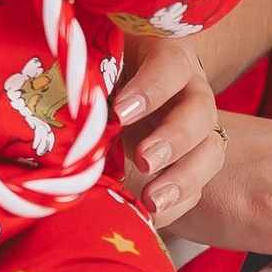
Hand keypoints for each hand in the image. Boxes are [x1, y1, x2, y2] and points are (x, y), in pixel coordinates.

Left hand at [105, 27, 223, 230]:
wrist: (117, 89)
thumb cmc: (102, 69)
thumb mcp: (95, 61)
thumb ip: (88, 75)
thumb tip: (63, 97)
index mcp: (164, 55)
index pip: (171, 64)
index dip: (152, 88)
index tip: (120, 112)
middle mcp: (189, 91)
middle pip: (200, 113)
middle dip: (173, 139)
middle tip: (142, 159)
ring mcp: (195, 130)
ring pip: (208, 152)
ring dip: (182, 179)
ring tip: (152, 199)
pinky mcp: (191, 163)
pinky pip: (197, 188)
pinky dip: (176, 205)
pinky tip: (152, 215)